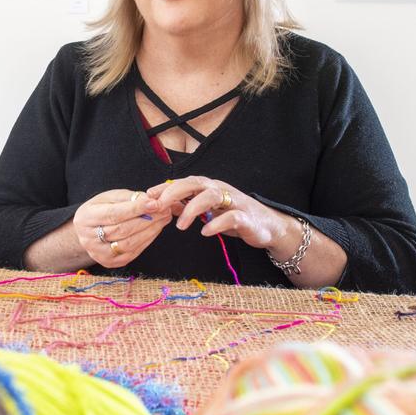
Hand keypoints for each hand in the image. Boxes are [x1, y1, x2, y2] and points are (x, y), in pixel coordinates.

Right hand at [72, 189, 171, 267]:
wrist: (88, 231)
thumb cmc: (101, 210)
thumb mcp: (109, 198)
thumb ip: (128, 198)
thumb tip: (150, 200)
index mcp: (86, 217)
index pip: (113, 214)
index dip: (136, 209)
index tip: (155, 203)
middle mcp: (88, 238)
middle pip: (122, 230)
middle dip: (147, 220)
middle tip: (164, 210)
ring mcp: (98, 253)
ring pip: (129, 244)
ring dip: (150, 231)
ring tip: (163, 219)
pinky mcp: (109, 262)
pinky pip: (132, 253)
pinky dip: (147, 240)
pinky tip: (155, 230)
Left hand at [146, 176, 291, 250]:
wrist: (267, 227)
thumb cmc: (233, 217)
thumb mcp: (207, 211)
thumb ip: (187, 206)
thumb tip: (162, 205)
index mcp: (208, 188)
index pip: (184, 182)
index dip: (165, 187)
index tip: (148, 195)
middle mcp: (220, 190)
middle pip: (195, 183)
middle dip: (174, 192)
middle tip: (158, 205)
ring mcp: (234, 202)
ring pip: (211, 196)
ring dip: (193, 209)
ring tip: (180, 226)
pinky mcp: (246, 217)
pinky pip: (231, 216)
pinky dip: (216, 223)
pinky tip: (205, 232)